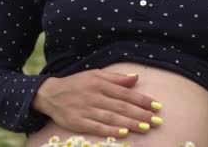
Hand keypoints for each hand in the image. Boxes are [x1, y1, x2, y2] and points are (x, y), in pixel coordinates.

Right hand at [34, 69, 161, 137]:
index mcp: (99, 84)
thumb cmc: (77, 84)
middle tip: (157, 120)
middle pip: (121, 107)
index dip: (142, 100)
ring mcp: (85, 110)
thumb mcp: (95, 75)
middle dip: (140, 114)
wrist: (50, 94)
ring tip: (146, 127)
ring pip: (111, 118)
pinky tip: (123, 133)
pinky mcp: (77, 122)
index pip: (125, 93)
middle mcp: (94, 96)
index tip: (157, 106)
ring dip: (129, 123)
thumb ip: (116, 78)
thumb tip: (136, 77)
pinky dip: (110, 131)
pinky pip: (96, 127)